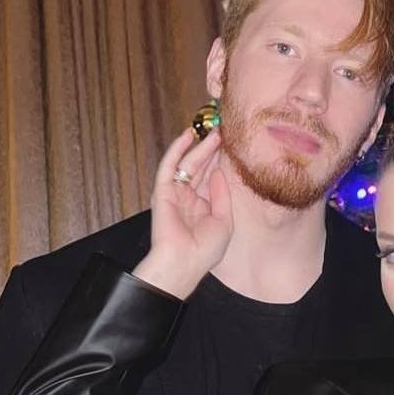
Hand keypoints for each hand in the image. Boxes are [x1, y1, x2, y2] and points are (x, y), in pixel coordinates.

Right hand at [133, 129, 232, 298]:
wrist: (185, 263)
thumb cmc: (205, 250)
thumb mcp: (224, 221)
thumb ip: (222, 195)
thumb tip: (219, 171)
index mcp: (202, 207)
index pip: (210, 177)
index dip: (219, 161)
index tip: (231, 144)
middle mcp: (188, 198)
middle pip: (200, 168)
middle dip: (211, 149)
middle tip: (223, 131)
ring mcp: (175, 194)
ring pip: (187, 164)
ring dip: (199, 147)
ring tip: (213, 131)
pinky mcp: (162, 191)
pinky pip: (169, 166)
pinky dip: (177, 150)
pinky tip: (188, 136)